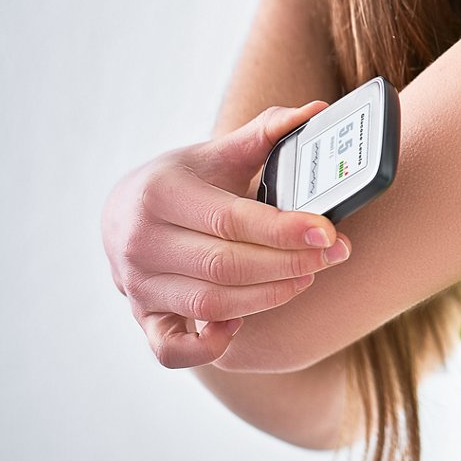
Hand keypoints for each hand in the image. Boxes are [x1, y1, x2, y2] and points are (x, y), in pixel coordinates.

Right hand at [101, 101, 353, 368]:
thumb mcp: (218, 152)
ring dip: (268, 297)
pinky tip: (242, 324)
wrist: (125, 210)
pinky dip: (208, 346)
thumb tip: (316, 110)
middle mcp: (141, 241)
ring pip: (209, 305)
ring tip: (308, 275)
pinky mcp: (142, 317)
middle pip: (226, 266)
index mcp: (160, 193)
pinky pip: (171, 349)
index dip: (285, 229)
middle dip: (289, 263)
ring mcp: (138, 284)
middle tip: (335, 254)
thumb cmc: (185, 180)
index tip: (329, 231)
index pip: (231, 220)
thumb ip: (266, 131)